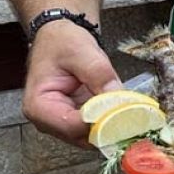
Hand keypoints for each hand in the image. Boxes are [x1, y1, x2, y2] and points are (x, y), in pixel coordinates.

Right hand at [22, 20, 122, 147]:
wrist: (57, 37)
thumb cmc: (61, 42)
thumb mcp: (81, 51)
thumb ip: (99, 75)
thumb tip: (119, 100)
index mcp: (39, 107)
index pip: (73, 127)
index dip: (100, 122)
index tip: (124, 112)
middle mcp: (48, 122)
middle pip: (83, 137)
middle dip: (108, 126)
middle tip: (134, 112)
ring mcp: (62, 124)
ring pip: (92, 136)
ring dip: (111, 124)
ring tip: (129, 107)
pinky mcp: (76, 120)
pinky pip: (95, 127)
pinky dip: (110, 119)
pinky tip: (122, 107)